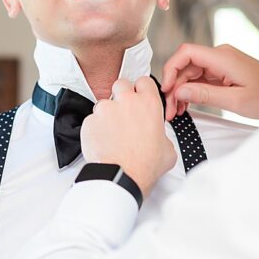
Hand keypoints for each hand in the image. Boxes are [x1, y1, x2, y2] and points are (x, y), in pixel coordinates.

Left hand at [81, 77, 175, 196]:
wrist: (122, 176)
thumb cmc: (144, 165)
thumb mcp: (167, 148)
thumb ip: (162, 135)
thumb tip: (158, 139)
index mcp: (148, 104)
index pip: (144, 81)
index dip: (141, 89)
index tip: (140, 97)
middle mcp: (126, 102)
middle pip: (121, 84)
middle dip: (122, 95)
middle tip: (124, 112)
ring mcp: (106, 110)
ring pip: (104, 103)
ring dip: (107, 114)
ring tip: (112, 134)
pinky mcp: (90, 121)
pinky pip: (92, 120)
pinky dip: (95, 129)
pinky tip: (103, 142)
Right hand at [161, 43, 258, 120]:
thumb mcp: (236, 100)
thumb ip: (205, 95)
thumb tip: (179, 91)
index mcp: (223, 57)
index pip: (186, 52)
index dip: (171, 69)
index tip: (166, 89)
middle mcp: (221, 56)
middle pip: (186, 65)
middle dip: (174, 87)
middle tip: (170, 110)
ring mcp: (222, 64)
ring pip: (192, 73)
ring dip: (182, 91)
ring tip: (177, 112)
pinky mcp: (224, 72)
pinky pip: (202, 78)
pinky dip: (193, 91)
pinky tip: (188, 105)